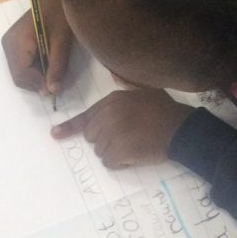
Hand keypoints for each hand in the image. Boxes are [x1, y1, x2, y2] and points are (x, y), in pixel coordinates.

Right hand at [1, 0, 72, 94]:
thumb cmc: (59, 15)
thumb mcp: (62, 41)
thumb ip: (57, 66)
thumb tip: (53, 91)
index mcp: (18, 41)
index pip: (22, 73)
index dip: (37, 84)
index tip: (54, 87)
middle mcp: (8, 44)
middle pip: (19, 76)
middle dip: (36, 82)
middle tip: (54, 79)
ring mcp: (9, 44)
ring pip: (19, 73)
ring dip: (35, 77)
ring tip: (51, 69)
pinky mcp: (13, 45)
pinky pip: (20, 65)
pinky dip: (32, 70)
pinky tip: (44, 63)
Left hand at [51, 88, 194, 168]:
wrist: (182, 129)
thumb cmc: (165, 111)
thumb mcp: (145, 91)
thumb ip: (127, 85)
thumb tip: (115, 74)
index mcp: (112, 101)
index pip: (85, 117)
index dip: (69, 128)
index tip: (55, 135)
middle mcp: (108, 116)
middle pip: (92, 137)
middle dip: (105, 140)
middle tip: (127, 137)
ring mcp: (113, 134)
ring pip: (101, 152)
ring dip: (115, 152)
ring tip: (135, 144)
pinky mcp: (119, 151)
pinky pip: (110, 163)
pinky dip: (121, 163)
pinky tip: (135, 155)